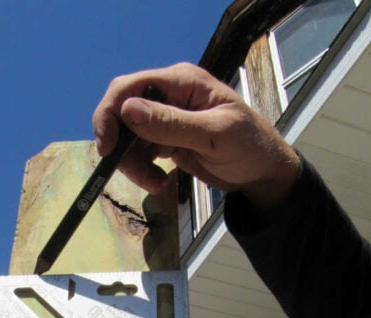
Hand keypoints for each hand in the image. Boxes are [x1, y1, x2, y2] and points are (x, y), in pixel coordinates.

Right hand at [92, 62, 300, 203]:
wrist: (263, 172)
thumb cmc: (250, 146)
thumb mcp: (214, 135)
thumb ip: (172, 123)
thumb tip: (128, 110)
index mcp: (182, 82)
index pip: (130, 87)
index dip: (110, 113)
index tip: (106, 148)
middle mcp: (170, 95)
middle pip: (123, 112)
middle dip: (121, 146)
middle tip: (133, 172)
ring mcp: (166, 117)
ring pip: (128, 137)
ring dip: (132, 163)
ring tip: (154, 183)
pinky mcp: (166, 139)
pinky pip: (139, 152)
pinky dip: (142, 169)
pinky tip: (158, 181)